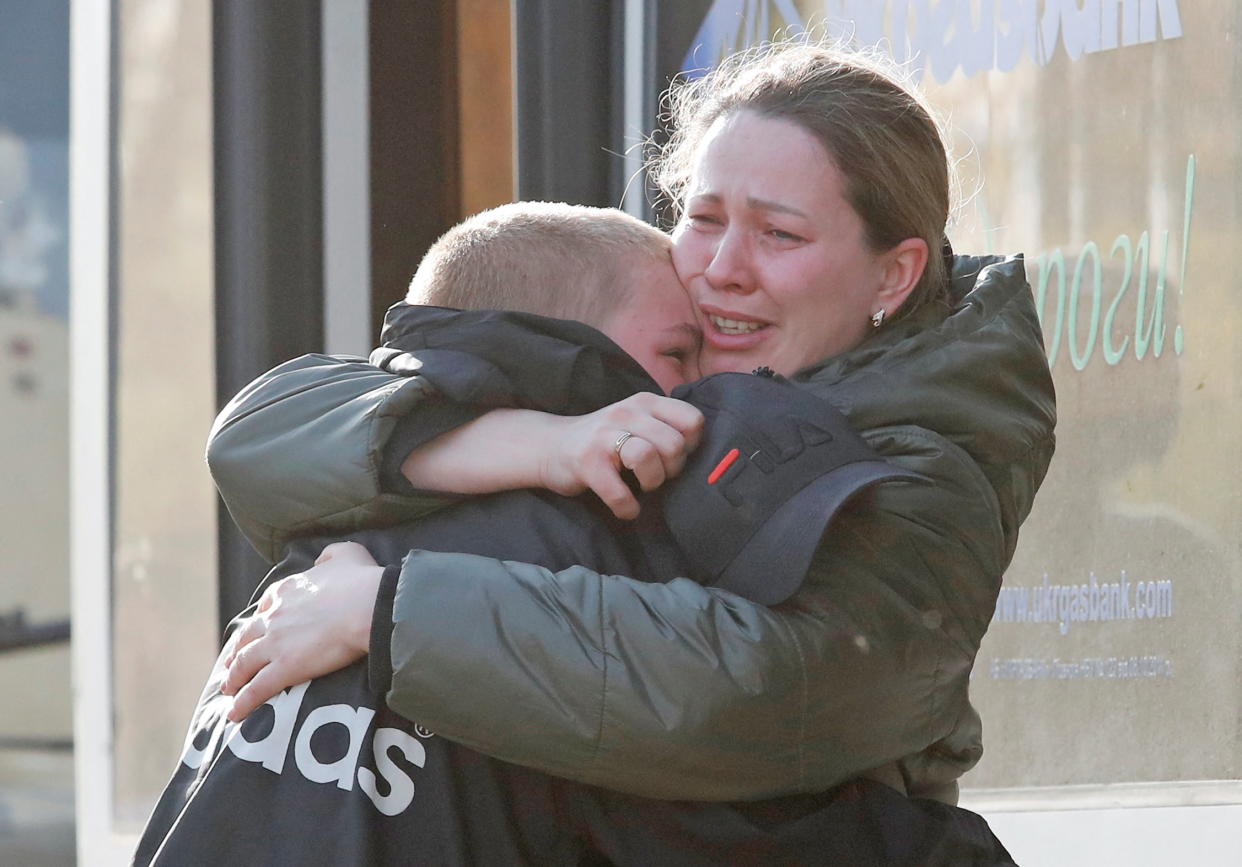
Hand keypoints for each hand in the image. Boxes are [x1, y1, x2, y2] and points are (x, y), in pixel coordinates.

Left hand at [221, 541, 383, 720]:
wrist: (368, 606)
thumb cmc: (362, 580)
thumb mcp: (345, 554)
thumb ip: (328, 556)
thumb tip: (321, 561)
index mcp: (287, 590)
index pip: (265, 607)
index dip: (258, 622)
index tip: (254, 631)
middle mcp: (274, 615)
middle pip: (247, 636)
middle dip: (236, 652)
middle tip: (231, 665)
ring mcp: (276, 642)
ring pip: (245, 663)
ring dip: (234, 678)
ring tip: (229, 689)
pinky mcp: (285, 667)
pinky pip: (258, 688)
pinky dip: (244, 702)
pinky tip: (235, 714)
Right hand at [539, 393, 703, 519]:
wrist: (550, 446)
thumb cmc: (604, 441)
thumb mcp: (637, 422)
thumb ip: (667, 428)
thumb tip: (706, 457)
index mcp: (646, 402)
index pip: (693, 421)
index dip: (690, 447)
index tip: (672, 457)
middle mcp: (626, 413)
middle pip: (674, 445)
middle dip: (671, 470)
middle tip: (655, 475)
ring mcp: (604, 436)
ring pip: (649, 459)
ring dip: (652, 483)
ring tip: (640, 486)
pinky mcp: (587, 463)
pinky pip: (620, 493)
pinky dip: (627, 508)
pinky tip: (625, 507)